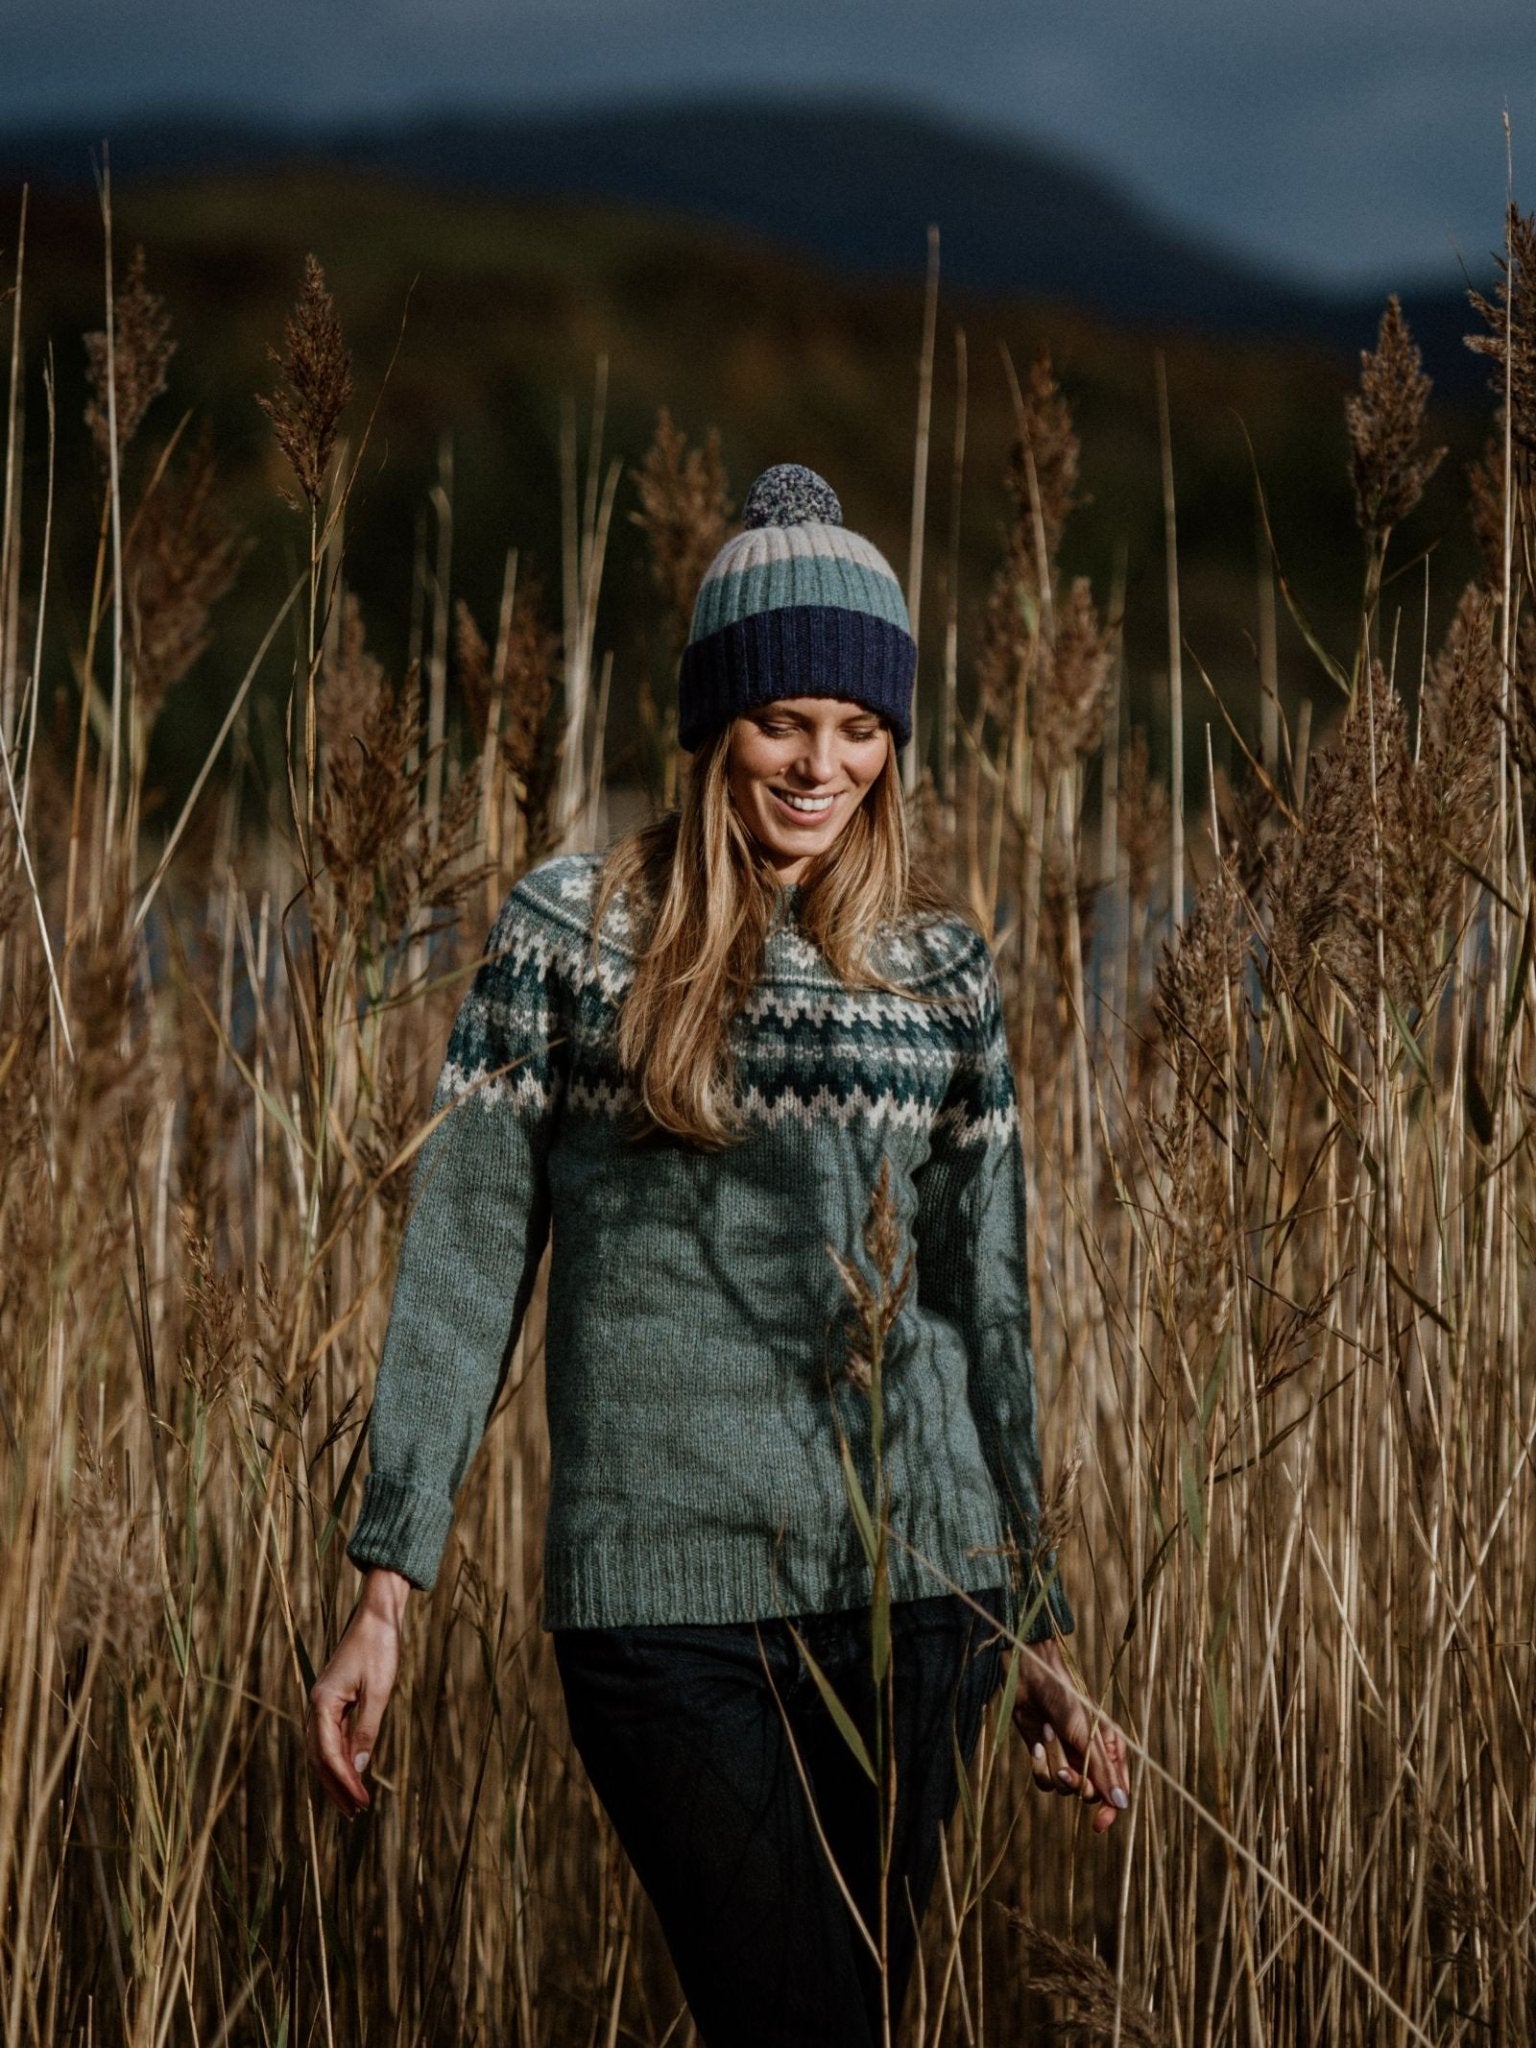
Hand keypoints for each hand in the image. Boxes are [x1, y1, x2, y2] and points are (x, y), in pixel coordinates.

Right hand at [305, 1568, 410, 1818]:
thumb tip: (358, 1771)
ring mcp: (323, 1704)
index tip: (361, 1804)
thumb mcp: (378, 1690)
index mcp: (322, 1703)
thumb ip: (366, 1731)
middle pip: (319, 1758)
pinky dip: (341, 1758)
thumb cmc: (379, 1647)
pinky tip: (353, 1772)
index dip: (343, 1783)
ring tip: (353, 1801)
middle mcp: (316, 1706)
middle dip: (336, 1787)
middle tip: (355, 1814)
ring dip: (337, 1776)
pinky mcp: (334, 1700)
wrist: (376, 1614)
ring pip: (323, 1750)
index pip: (327, 1755)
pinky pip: (332, 1737)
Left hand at [1010, 1636, 1129, 1834]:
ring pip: (1064, 1789)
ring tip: (1049, 1735)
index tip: (1098, 1824)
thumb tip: (1121, 1804)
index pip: (1117, 1791)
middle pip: (1089, 1794)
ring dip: (1054, 1765)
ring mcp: (1068, 1759)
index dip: (1110, 1810)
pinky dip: (1040, 1765)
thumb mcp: (1086, 1736)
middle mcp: (1091, 1758)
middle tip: (1063, 1771)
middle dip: (1075, 1784)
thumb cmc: (1065, 1700)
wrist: (1031, 1679)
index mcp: (1111, 1750)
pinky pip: (1045, 1782)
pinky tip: (1038, 1743)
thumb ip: (1102, 1771)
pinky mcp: (1046, 1759)